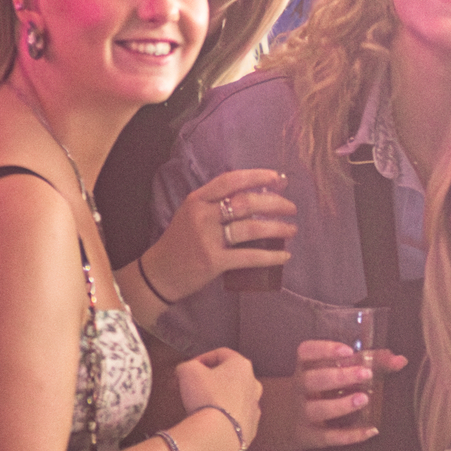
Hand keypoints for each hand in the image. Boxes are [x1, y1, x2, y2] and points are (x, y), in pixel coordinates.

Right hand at [143, 169, 296, 301]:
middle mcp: (202, 215)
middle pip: (246, 202)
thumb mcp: (191, 214)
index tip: (277, 178)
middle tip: (291, 208)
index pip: (230, 180)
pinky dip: (271, 256)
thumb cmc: (178, 243)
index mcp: (197, 200)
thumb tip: (255, 198)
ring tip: (292, 229)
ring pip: (251, 228)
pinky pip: (249, 256)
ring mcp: (207, 239)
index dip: (257, 176)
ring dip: (277, 228)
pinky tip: (285, 255)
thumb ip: (215, 205)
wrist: (158, 274)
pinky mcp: (214, 262)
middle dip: (275, 203)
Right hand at [179, 346, 261, 450]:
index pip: (220, 354)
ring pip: (234, 397)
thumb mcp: (188, 371)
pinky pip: (235, 417)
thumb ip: (186, 365)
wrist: (219, 434)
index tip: (188, 369)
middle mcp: (253, 384)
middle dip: (210, 379)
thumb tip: (186, 371)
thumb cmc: (206, 396)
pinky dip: (224, 417)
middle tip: (193, 386)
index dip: (201, 358)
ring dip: (219, 397)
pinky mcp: (251, 427)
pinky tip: (211, 421)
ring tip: (201, 404)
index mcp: (242, 366)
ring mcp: (255, 407)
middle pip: (229, 376)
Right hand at [294, 336, 406, 448]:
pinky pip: (327, 437)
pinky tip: (370, 431)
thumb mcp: (333, 373)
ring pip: (316, 409)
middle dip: (338, 377)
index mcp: (304, 368)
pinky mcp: (308, 436)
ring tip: (363, 398)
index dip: (324, 349)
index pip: (305, 353)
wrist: (282, 421)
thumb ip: (368, 363)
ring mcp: (301, 414)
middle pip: (312, 380)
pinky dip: (349, 436)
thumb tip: (400, 360)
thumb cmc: (318, 390)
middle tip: (365, 374)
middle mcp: (299, 389)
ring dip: (340, 404)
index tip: (347, 350)